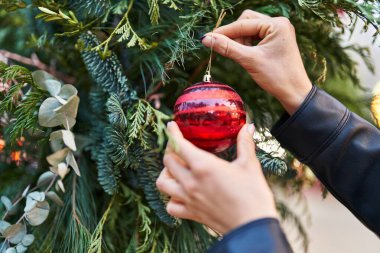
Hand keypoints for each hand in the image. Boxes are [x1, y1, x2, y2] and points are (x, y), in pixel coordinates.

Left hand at [156, 122, 277, 233]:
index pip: (178, 145)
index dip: (172, 133)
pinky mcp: (192, 214)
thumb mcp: (249, 165)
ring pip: (162, 183)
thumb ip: (245, 143)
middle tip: (179, 147)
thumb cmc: (253, 195)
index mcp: (203, 166)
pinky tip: (180, 193)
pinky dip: (171, 198)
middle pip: (168, 161)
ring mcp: (189, 199)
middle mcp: (191, 182)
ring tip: (177, 169)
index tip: (171, 126)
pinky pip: (171, 206)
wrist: (253, 227)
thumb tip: (248, 127)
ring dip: (166, 173)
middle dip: (171, 150)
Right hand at [201, 10, 311, 114]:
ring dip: (240, 41)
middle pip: (246, 22)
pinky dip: (247, 45)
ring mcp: (278, 32)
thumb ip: (227, 48)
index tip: (206, 38)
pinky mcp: (275, 40)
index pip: (243, 24)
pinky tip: (247, 56)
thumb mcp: (249, 61)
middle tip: (226, 50)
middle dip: (235, 35)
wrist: (295, 93)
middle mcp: (278, 24)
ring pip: (249, 30)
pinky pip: (255, 37)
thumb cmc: (277, 77)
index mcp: (276, 24)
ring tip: (242, 57)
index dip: (224, 32)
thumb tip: (206, 39)